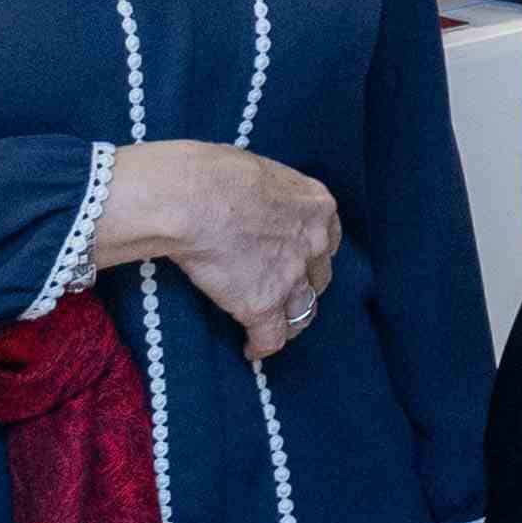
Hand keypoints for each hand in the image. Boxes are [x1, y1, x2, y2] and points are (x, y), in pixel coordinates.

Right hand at [94, 142, 338, 359]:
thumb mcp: (261, 172)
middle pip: (319, 277)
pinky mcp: (262, 305)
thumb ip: (270, 197)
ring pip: (303, 311)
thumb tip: (253, 203)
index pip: (327, 241)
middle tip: (283, 290)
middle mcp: (314, 244)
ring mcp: (291, 277)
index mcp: (318, 207)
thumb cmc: (215, 173)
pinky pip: (271, 338)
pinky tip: (251, 350)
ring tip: (273, 325)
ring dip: (289, 319)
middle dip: (304, 284)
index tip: (298, 260)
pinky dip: (261, 346)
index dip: (311, 254)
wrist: (193, 197)